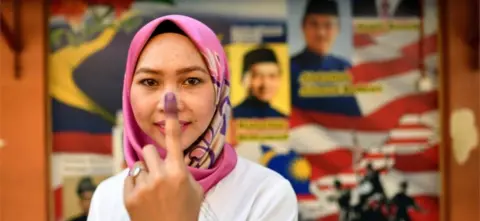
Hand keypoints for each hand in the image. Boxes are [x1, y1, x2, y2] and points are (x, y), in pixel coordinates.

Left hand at [123, 93, 203, 220]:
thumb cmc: (186, 213)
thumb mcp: (195, 190)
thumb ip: (185, 171)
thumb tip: (175, 160)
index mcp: (179, 173)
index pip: (174, 140)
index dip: (172, 117)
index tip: (169, 97)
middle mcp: (160, 176)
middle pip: (149, 150)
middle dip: (153, 158)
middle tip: (159, 172)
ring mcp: (143, 186)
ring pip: (138, 164)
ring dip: (145, 173)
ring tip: (153, 191)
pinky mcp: (129, 196)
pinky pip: (129, 177)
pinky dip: (136, 184)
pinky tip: (144, 198)